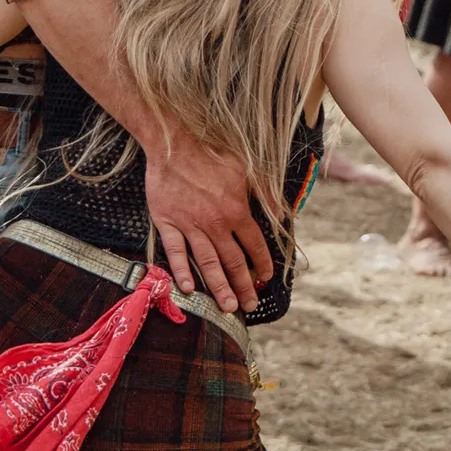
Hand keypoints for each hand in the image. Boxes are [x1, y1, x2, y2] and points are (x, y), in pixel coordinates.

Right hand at [145, 131, 273, 315]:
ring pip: (207, 262)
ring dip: (219, 287)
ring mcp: (190, 225)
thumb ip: (266, 193)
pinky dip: (181, 270)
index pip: (254, 245)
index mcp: (236, 210)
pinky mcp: (167, 222)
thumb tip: (282, 215)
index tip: (265, 277)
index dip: (262, 264)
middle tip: (249, 306)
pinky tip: (188, 288)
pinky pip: (175, 251)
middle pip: (233, 261)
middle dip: (243, 286)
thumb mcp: (246, 169)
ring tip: (228, 307)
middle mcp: (215, 223)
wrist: (174, 143)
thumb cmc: (211, 153)